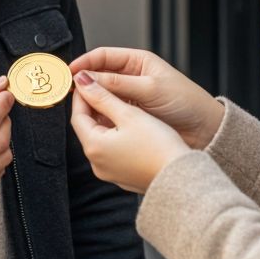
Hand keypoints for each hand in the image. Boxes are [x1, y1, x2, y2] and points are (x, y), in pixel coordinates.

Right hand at [69, 47, 224, 149]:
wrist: (205, 130)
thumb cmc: (185, 102)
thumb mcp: (150, 89)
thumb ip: (117, 84)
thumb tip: (86, 78)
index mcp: (137, 61)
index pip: (103, 56)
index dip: (84, 63)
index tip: (69, 72)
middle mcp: (131, 77)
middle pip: (99, 76)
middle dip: (84, 83)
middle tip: (68, 92)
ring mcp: (129, 97)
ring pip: (102, 96)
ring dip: (90, 101)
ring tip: (79, 107)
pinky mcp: (130, 116)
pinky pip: (109, 113)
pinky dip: (100, 115)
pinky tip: (93, 120)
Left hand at [70, 71, 190, 193]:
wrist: (182, 177)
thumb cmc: (159, 146)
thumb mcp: (129, 114)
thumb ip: (103, 96)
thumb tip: (82, 81)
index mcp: (94, 147)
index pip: (77, 116)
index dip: (83, 95)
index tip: (90, 81)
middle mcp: (97, 164)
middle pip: (88, 128)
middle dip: (95, 108)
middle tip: (106, 89)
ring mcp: (110, 172)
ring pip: (101, 140)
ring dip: (107, 122)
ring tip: (121, 105)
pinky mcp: (123, 177)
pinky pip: (113, 152)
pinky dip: (117, 137)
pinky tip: (131, 127)